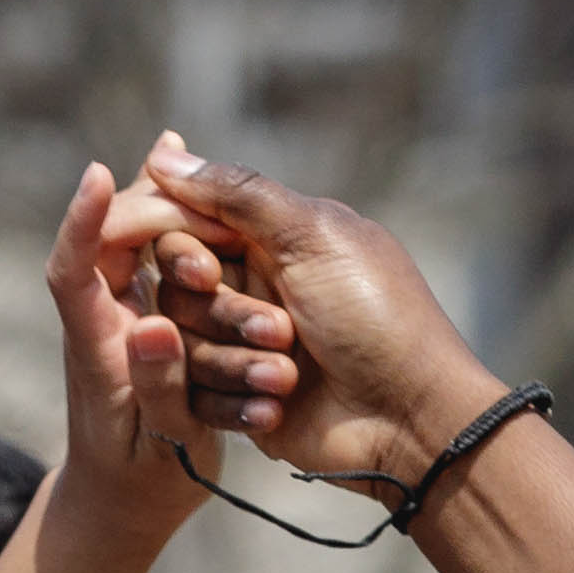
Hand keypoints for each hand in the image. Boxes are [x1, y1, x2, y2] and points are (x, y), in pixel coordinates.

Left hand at [32, 155, 217, 572]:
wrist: (122, 507)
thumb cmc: (138, 487)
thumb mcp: (158, 449)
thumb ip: (157, 388)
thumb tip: (154, 325)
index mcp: (94, 350)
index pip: (70, 272)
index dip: (80, 222)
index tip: (96, 174)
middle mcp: (102, 322)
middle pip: (110, 241)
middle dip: (144, 201)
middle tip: (181, 163)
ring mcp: (123, 318)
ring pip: (136, 246)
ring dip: (160, 206)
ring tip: (173, 150)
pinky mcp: (148, 321)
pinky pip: (160, 263)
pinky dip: (179, 225)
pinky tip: (192, 182)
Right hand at [100, 139, 505, 497]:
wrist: (408, 418)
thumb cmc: (376, 318)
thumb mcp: (313, 236)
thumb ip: (238, 194)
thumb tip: (165, 155)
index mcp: (268, 236)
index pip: (184, 224)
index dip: (182, 249)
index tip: (207, 271)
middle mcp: (250, 286)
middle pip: (177, 291)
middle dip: (226, 315)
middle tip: (283, 332)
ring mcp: (242, 346)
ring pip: (182, 348)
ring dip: (238, 363)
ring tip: (289, 376)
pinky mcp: (238, 400)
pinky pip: (194, 399)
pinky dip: (235, 404)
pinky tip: (279, 407)